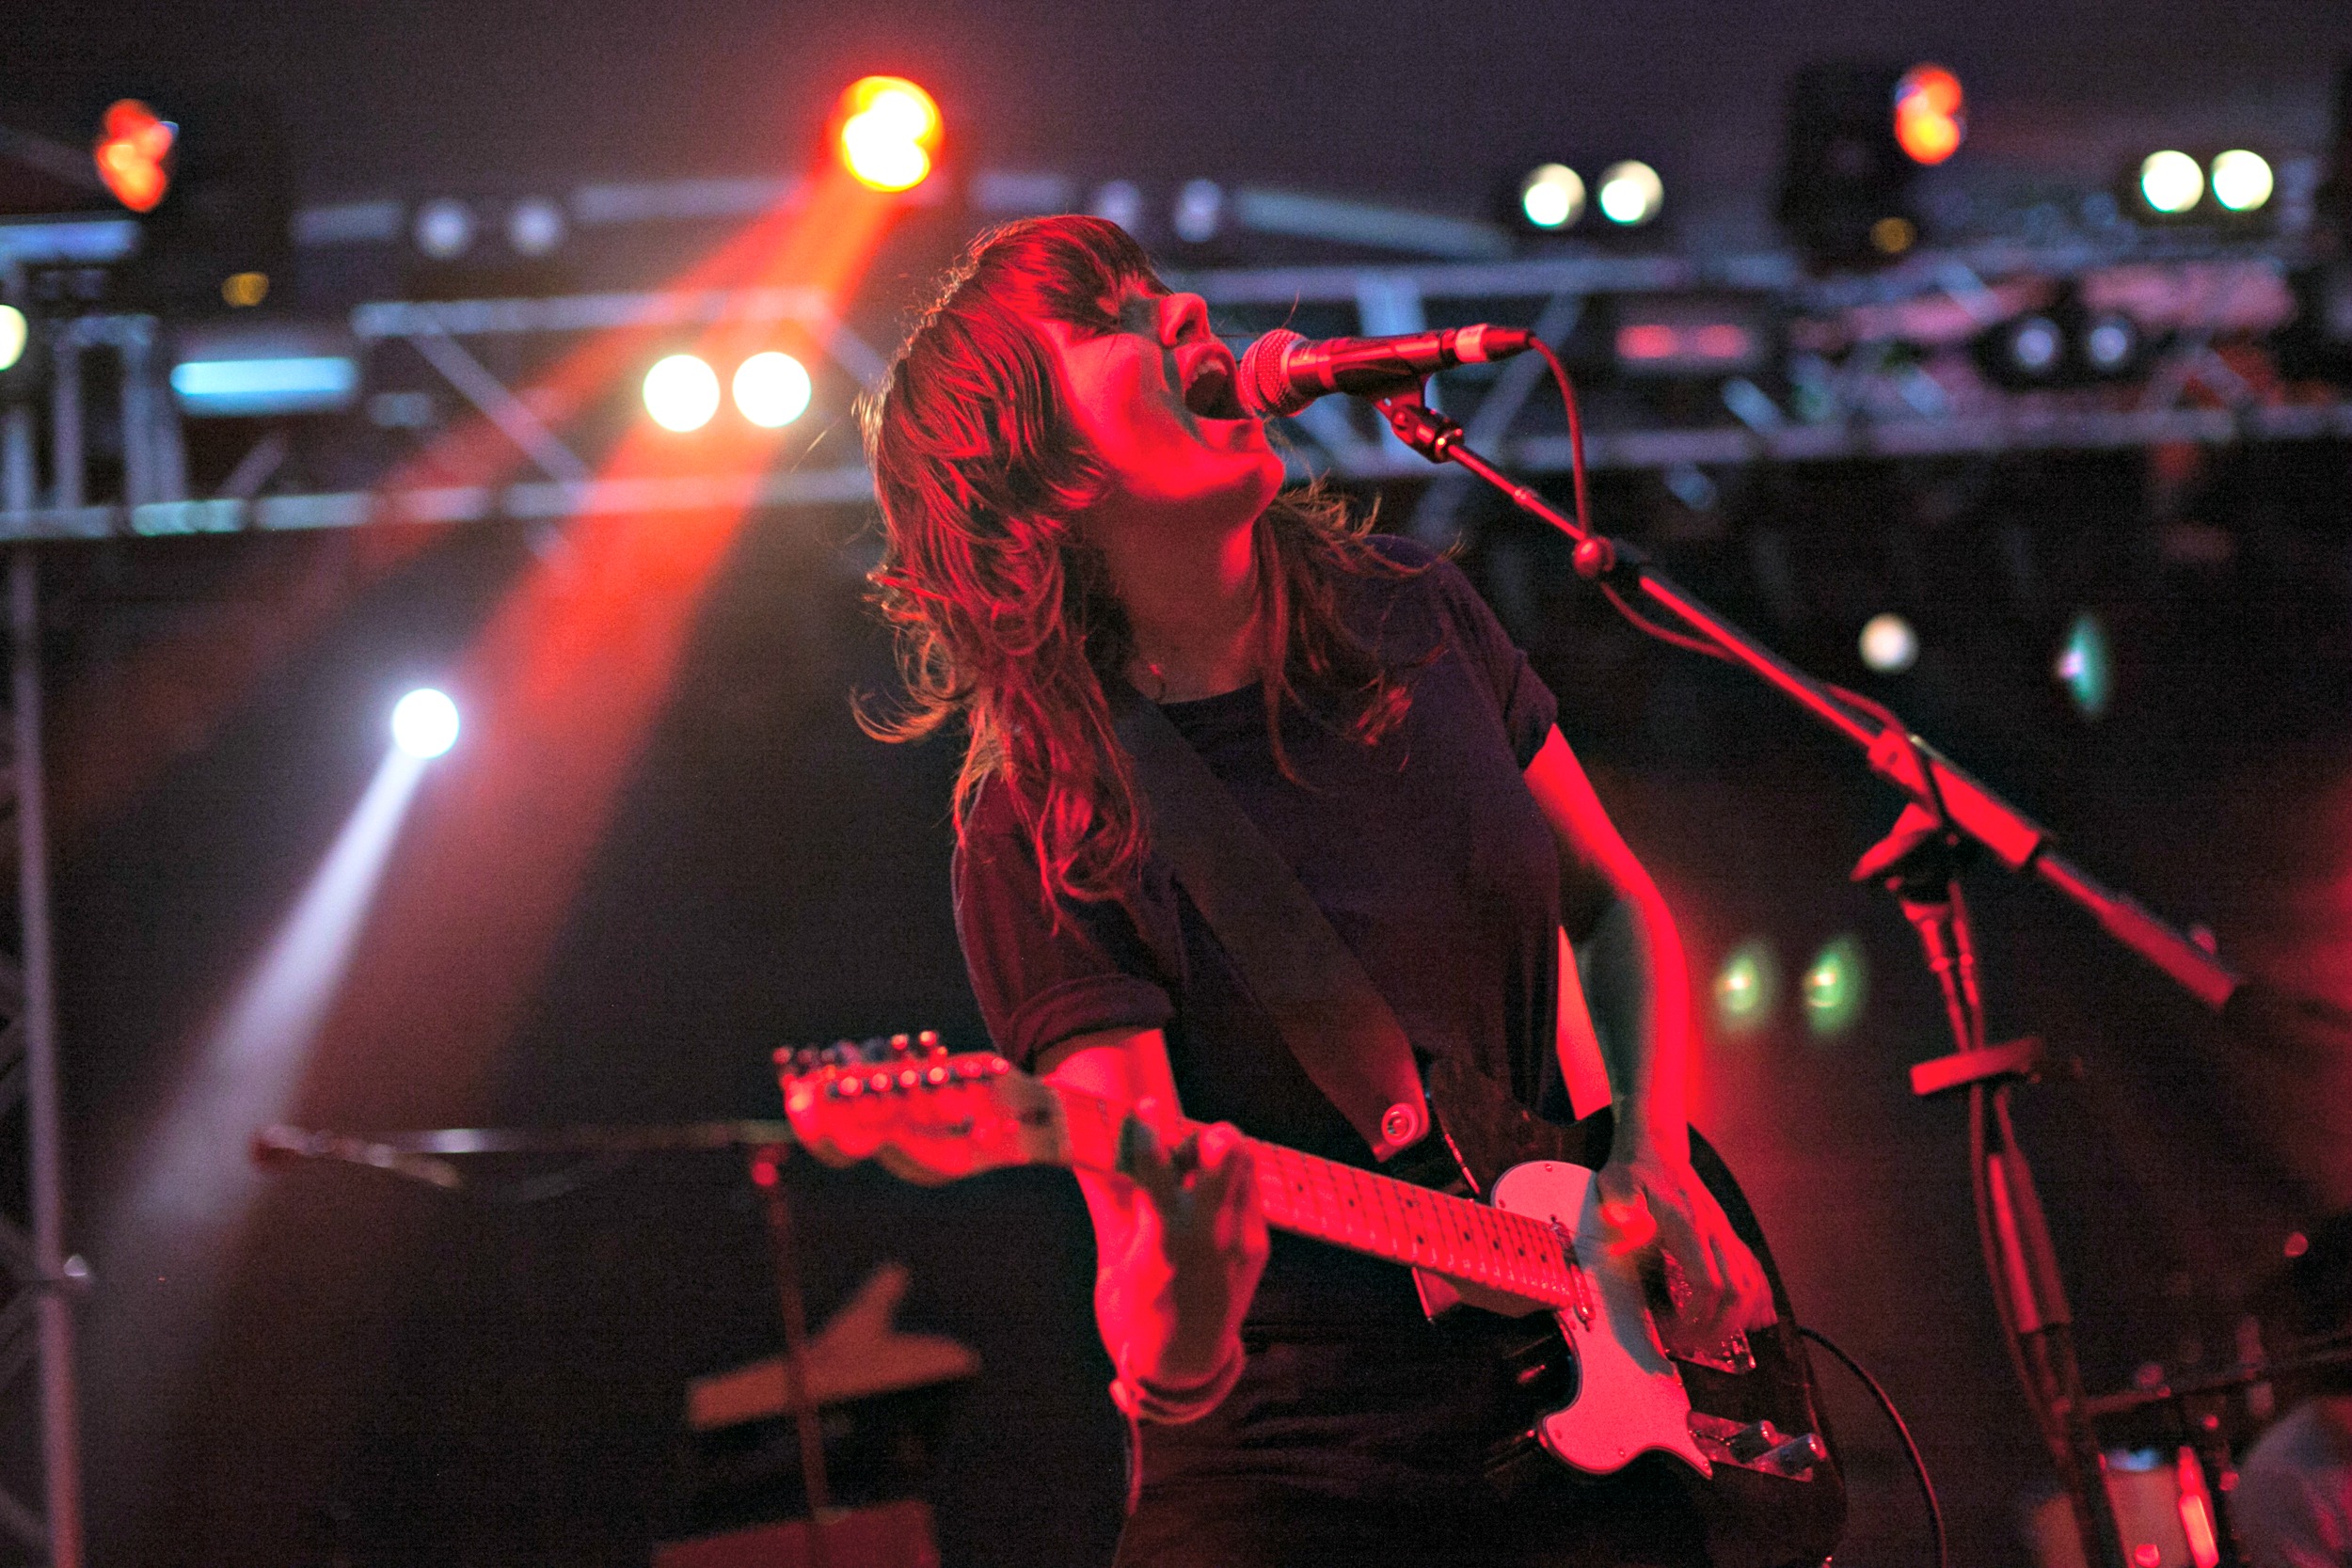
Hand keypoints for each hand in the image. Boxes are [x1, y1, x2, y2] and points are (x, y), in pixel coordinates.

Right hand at [1107, 1115, 1268, 1385]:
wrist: (1185, 1362)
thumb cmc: (1137, 1313)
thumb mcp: (1114, 1259)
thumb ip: (1107, 1201)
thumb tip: (1082, 1156)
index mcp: (1163, 1241)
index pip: (1157, 1169)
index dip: (1148, 1131)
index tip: (1145, 1104)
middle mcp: (1209, 1236)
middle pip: (1225, 1153)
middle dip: (1205, 1136)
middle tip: (1183, 1146)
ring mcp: (1240, 1239)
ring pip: (1244, 1163)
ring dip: (1220, 1154)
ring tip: (1195, 1171)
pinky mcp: (1259, 1244)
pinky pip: (1250, 1189)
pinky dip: (1231, 1181)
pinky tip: (1209, 1196)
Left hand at [1594, 1140, 1773, 1355]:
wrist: (1656, 1150)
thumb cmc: (1634, 1173)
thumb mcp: (1618, 1185)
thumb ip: (1623, 1205)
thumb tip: (1630, 1225)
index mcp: (1690, 1226)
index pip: (1708, 1282)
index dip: (1697, 1315)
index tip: (1674, 1331)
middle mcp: (1716, 1232)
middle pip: (1736, 1291)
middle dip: (1720, 1327)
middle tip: (1694, 1347)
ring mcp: (1725, 1234)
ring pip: (1751, 1284)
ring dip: (1739, 1319)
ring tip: (1716, 1341)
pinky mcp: (1728, 1237)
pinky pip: (1755, 1271)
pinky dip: (1759, 1299)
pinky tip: (1756, 1320)